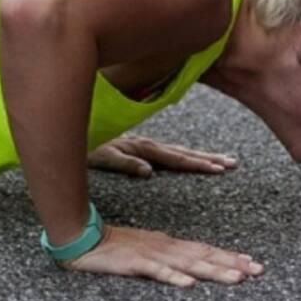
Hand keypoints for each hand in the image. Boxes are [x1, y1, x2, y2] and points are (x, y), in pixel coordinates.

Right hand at [63, 225, 263, 285]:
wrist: (82, 238)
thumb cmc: (116, 248)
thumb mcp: (149, 252)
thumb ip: (170, 259)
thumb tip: (193, 269)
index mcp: (171, 246)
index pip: (207, 251)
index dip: (231, 257)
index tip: (254, 264)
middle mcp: (167, 248)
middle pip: (206, 256)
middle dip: (233, 264)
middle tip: (259, 272)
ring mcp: (152, 255)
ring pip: (189, 264)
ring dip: (214, 271)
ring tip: (237, 279)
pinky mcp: (135, 263)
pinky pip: (157, 272)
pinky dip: (174, 277)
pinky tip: (189, 284)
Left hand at [87, 136, 237, 176]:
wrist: (68, 128)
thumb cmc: (82, 146)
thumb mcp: (100, 155)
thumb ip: (124, 162)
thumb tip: (150, 173)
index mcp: (141, 147)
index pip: (176, 157)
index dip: (197, 164)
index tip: (218, 169)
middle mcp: (146, 144)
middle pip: (183, 152)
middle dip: (209, 158)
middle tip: (233, 163)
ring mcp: (144, 145)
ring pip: (179, 151)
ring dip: (201, 156)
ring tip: (223, 161)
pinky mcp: (139, 147)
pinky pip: (168, 152)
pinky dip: (185, 155)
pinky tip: (195, 159)